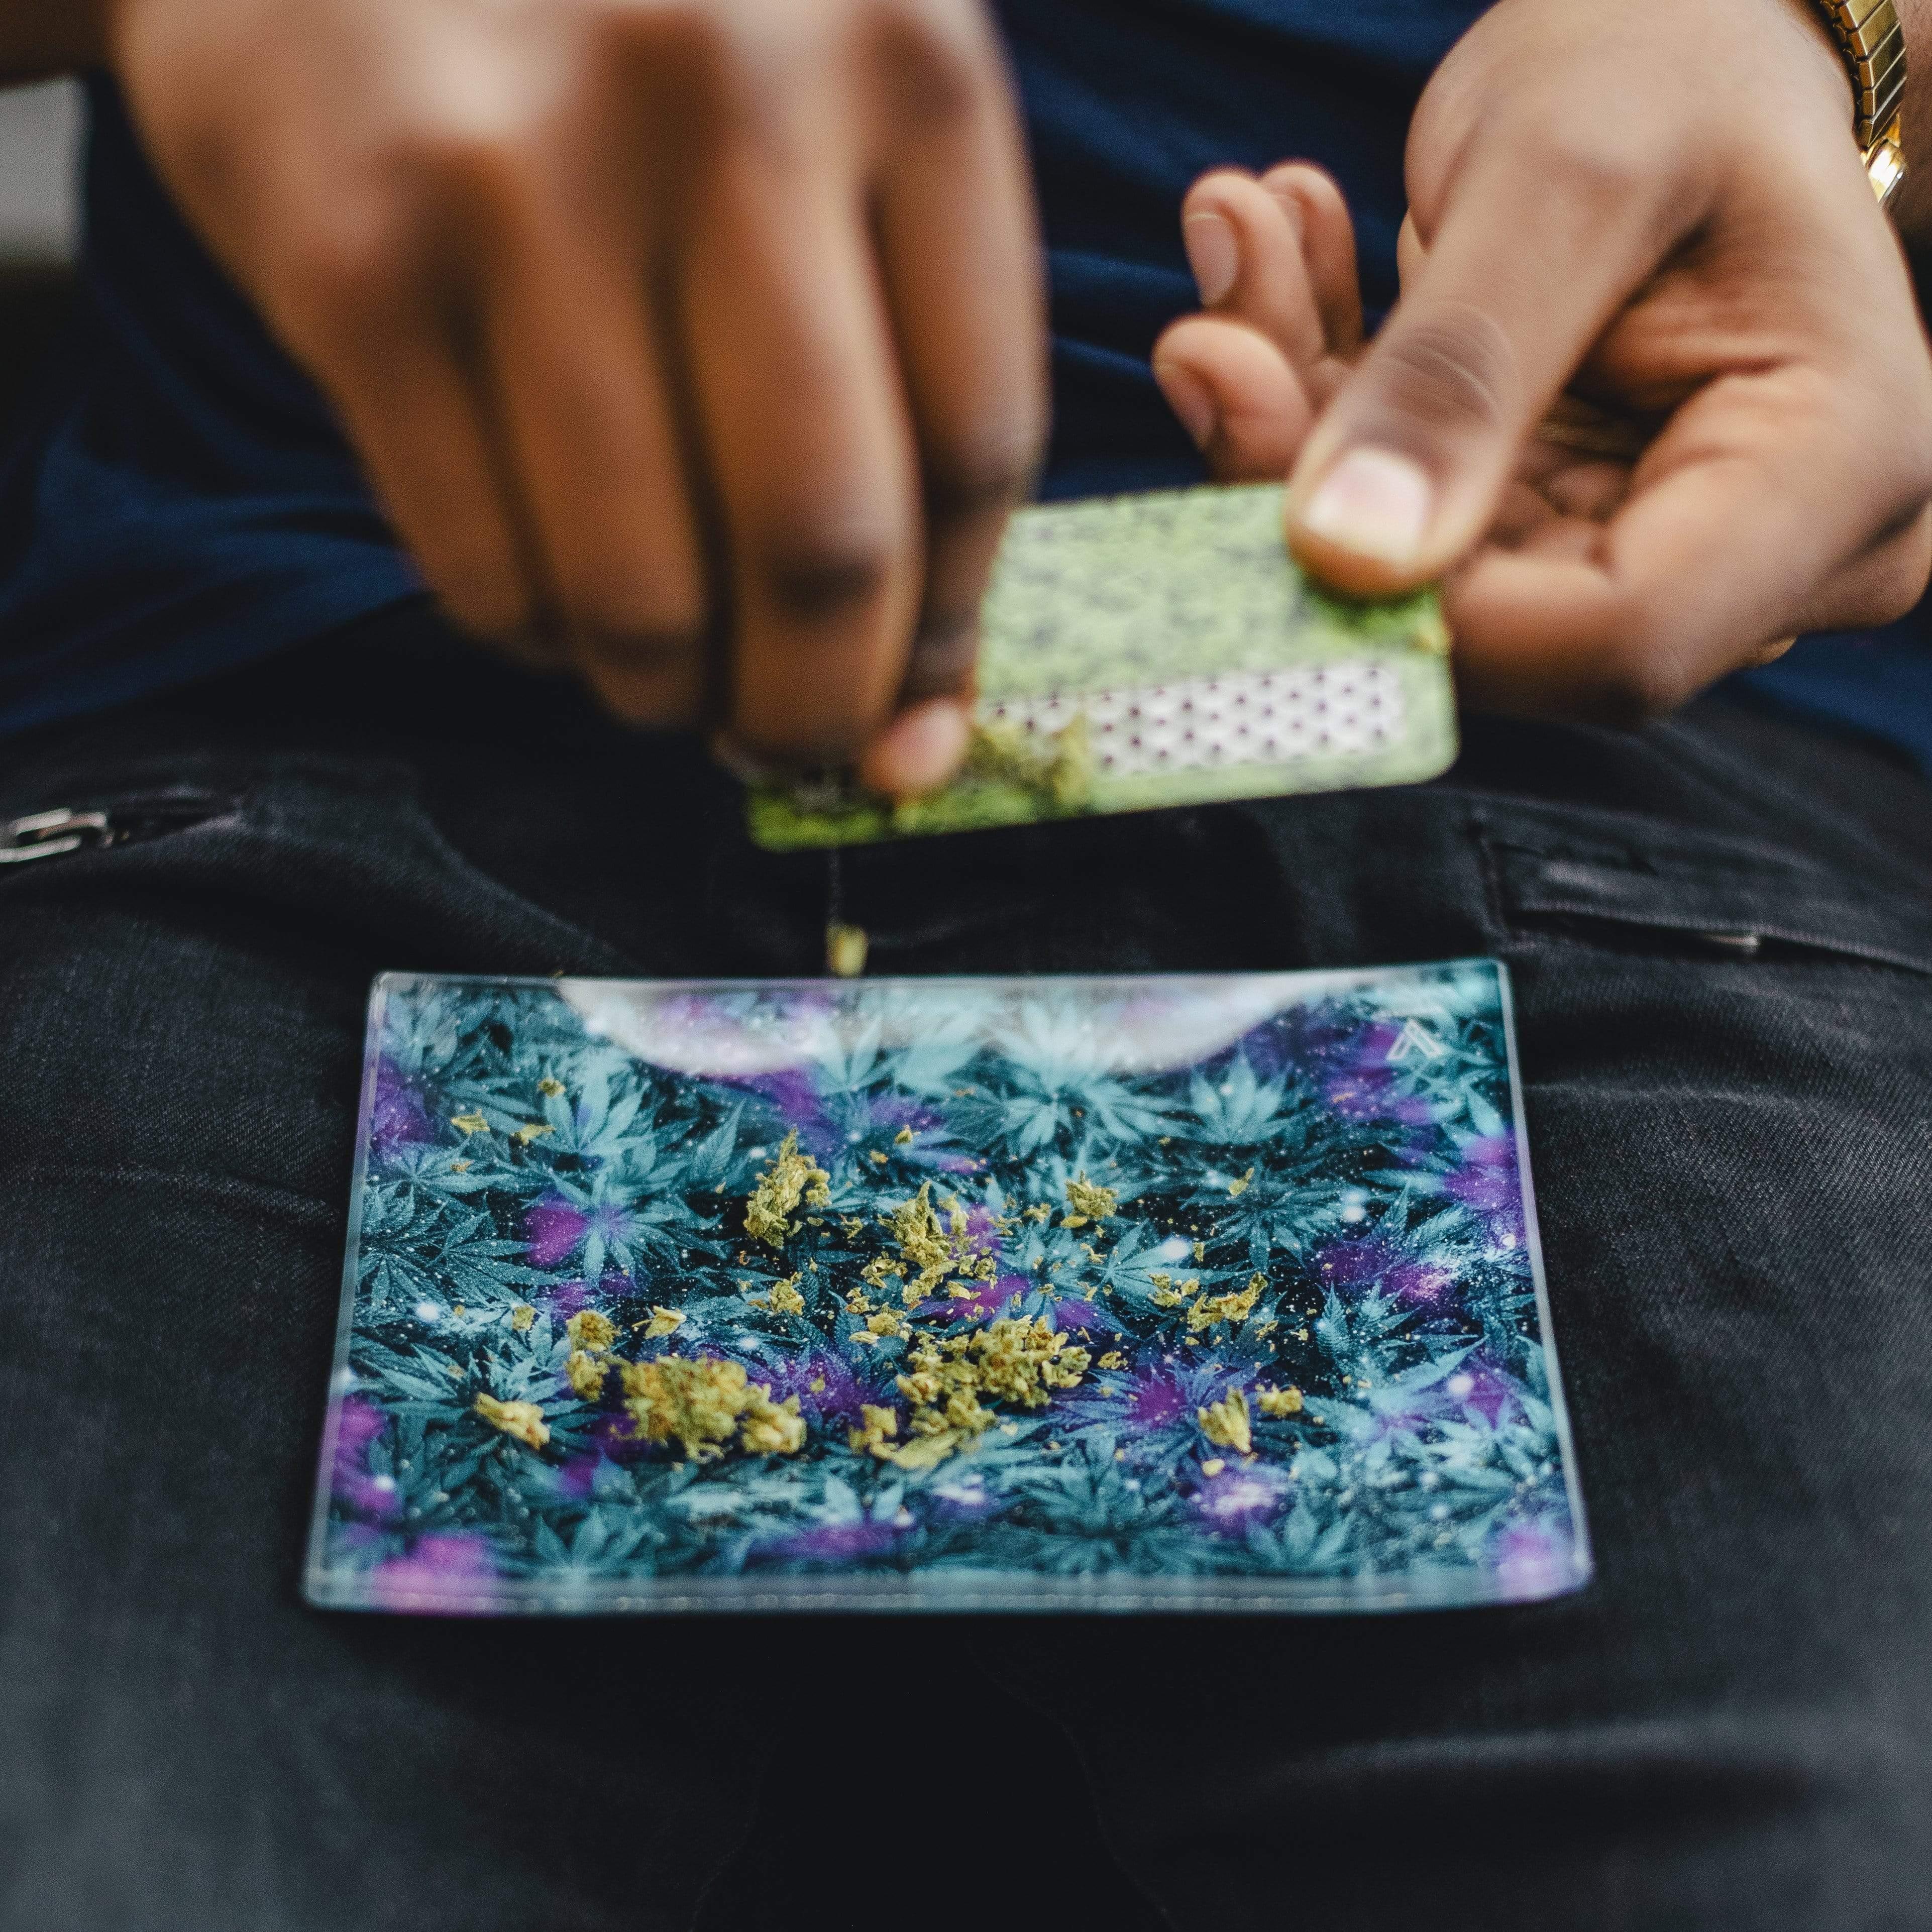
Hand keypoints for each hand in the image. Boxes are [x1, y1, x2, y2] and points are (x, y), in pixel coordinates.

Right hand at [104, 0, 1045, 791]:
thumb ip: (907, 397)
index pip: (977, 445)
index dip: (943, 630)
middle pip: (820, 540)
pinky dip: (534, 636)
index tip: (905, 707)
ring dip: (663, 690)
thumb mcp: (826, 135)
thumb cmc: (636, 41)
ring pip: (642, 586)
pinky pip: (482, 567)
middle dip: (808, 707)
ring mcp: (521, 171)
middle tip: (784, 741)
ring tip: (664, 674)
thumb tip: (920, 738)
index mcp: (905, 60)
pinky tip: (549, 593)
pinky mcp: (354, 256)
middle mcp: (726, 95)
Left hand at [1153, 0, 1931, 720]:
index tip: (1262, 456)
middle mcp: (1762, 559)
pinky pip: (1407, 517)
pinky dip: (1322, 401)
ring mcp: (1654, 551)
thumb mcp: (1572, 171)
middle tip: (1209, 333)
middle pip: (1496, 619)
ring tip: (1244, 243)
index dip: (1419, 600)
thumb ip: (1460, 371)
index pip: (1614, 640)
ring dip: (1298, 421)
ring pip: (1422, 572)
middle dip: (1320, 488)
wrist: (1702, 34)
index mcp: (1836, 476)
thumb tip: (1342, 558)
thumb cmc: (1684, 60)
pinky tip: (1286, 260)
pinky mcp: (1558, 524)